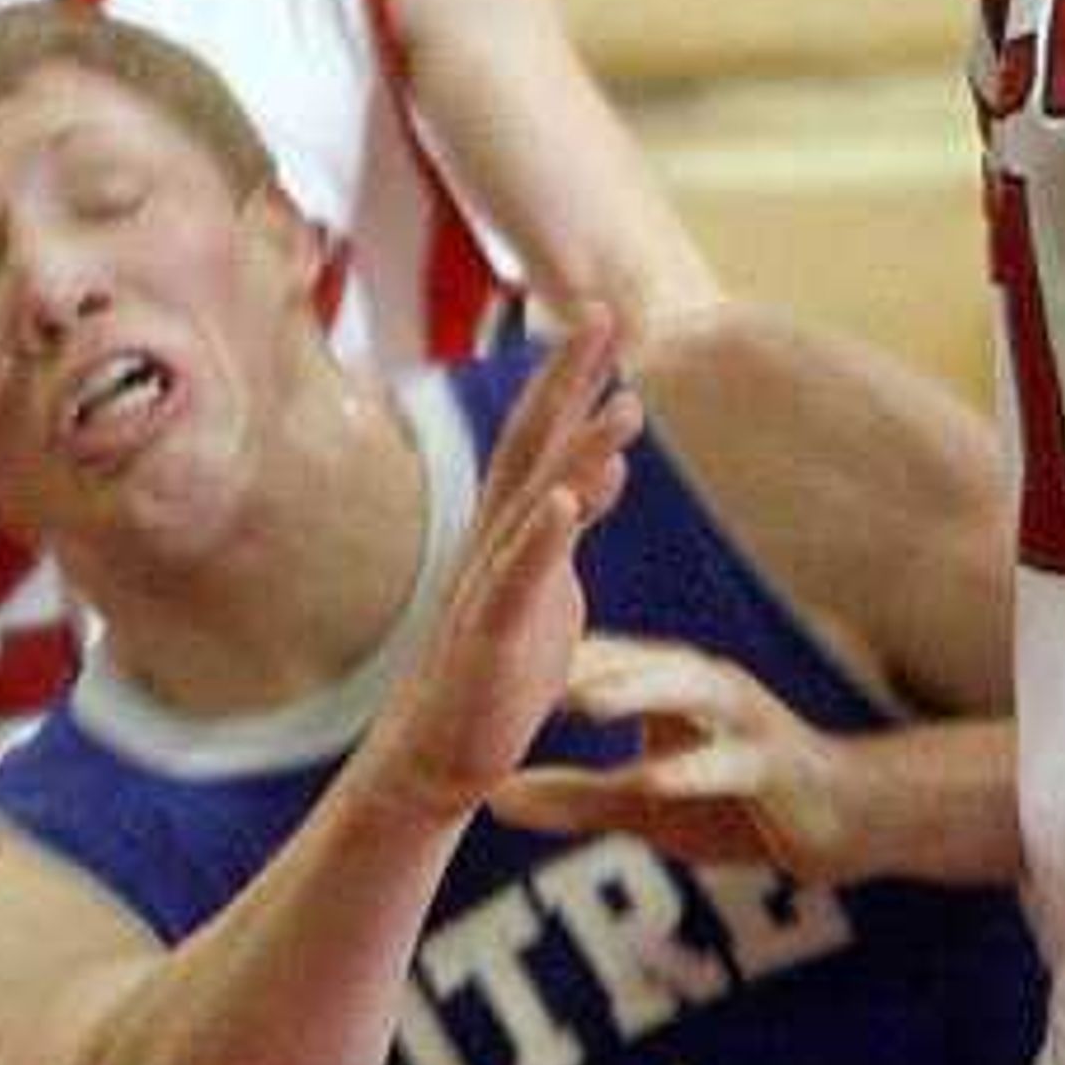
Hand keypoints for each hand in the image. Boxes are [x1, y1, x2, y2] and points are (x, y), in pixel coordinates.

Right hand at [360, 320, 638, 825]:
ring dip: (578, 453)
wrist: (441, 751)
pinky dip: (543, 536)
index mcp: (514, 528)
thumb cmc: (496, 665)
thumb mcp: (549, 582)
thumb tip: (605, 468)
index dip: (572, 378)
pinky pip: (519, 578)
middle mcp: (498, 542)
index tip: (603, 319)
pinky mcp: (493, 634)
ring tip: (624, 407)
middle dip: (568, 380)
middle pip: (532, 444)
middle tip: (603, 314)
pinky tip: (569, 501)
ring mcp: (492, 585)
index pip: (542, 437)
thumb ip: (572, 522)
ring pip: (535, 505)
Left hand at [486, 629, 852, 878]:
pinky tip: (654, 779)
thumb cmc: (736, 804)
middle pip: (637, 661)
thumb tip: (492, 799)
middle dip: (583, 657)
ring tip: (585, 702)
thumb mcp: (644, 806)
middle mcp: (704, 687)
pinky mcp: (774, 765)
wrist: (841, 821)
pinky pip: (730, 763)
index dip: (539, 653)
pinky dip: (693, 769)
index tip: (474, 648)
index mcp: (667, 687)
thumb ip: (574, 799)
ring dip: (637, 693)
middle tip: (519, 648)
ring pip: (688, 696)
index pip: (596, 659)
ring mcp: (744, 722)